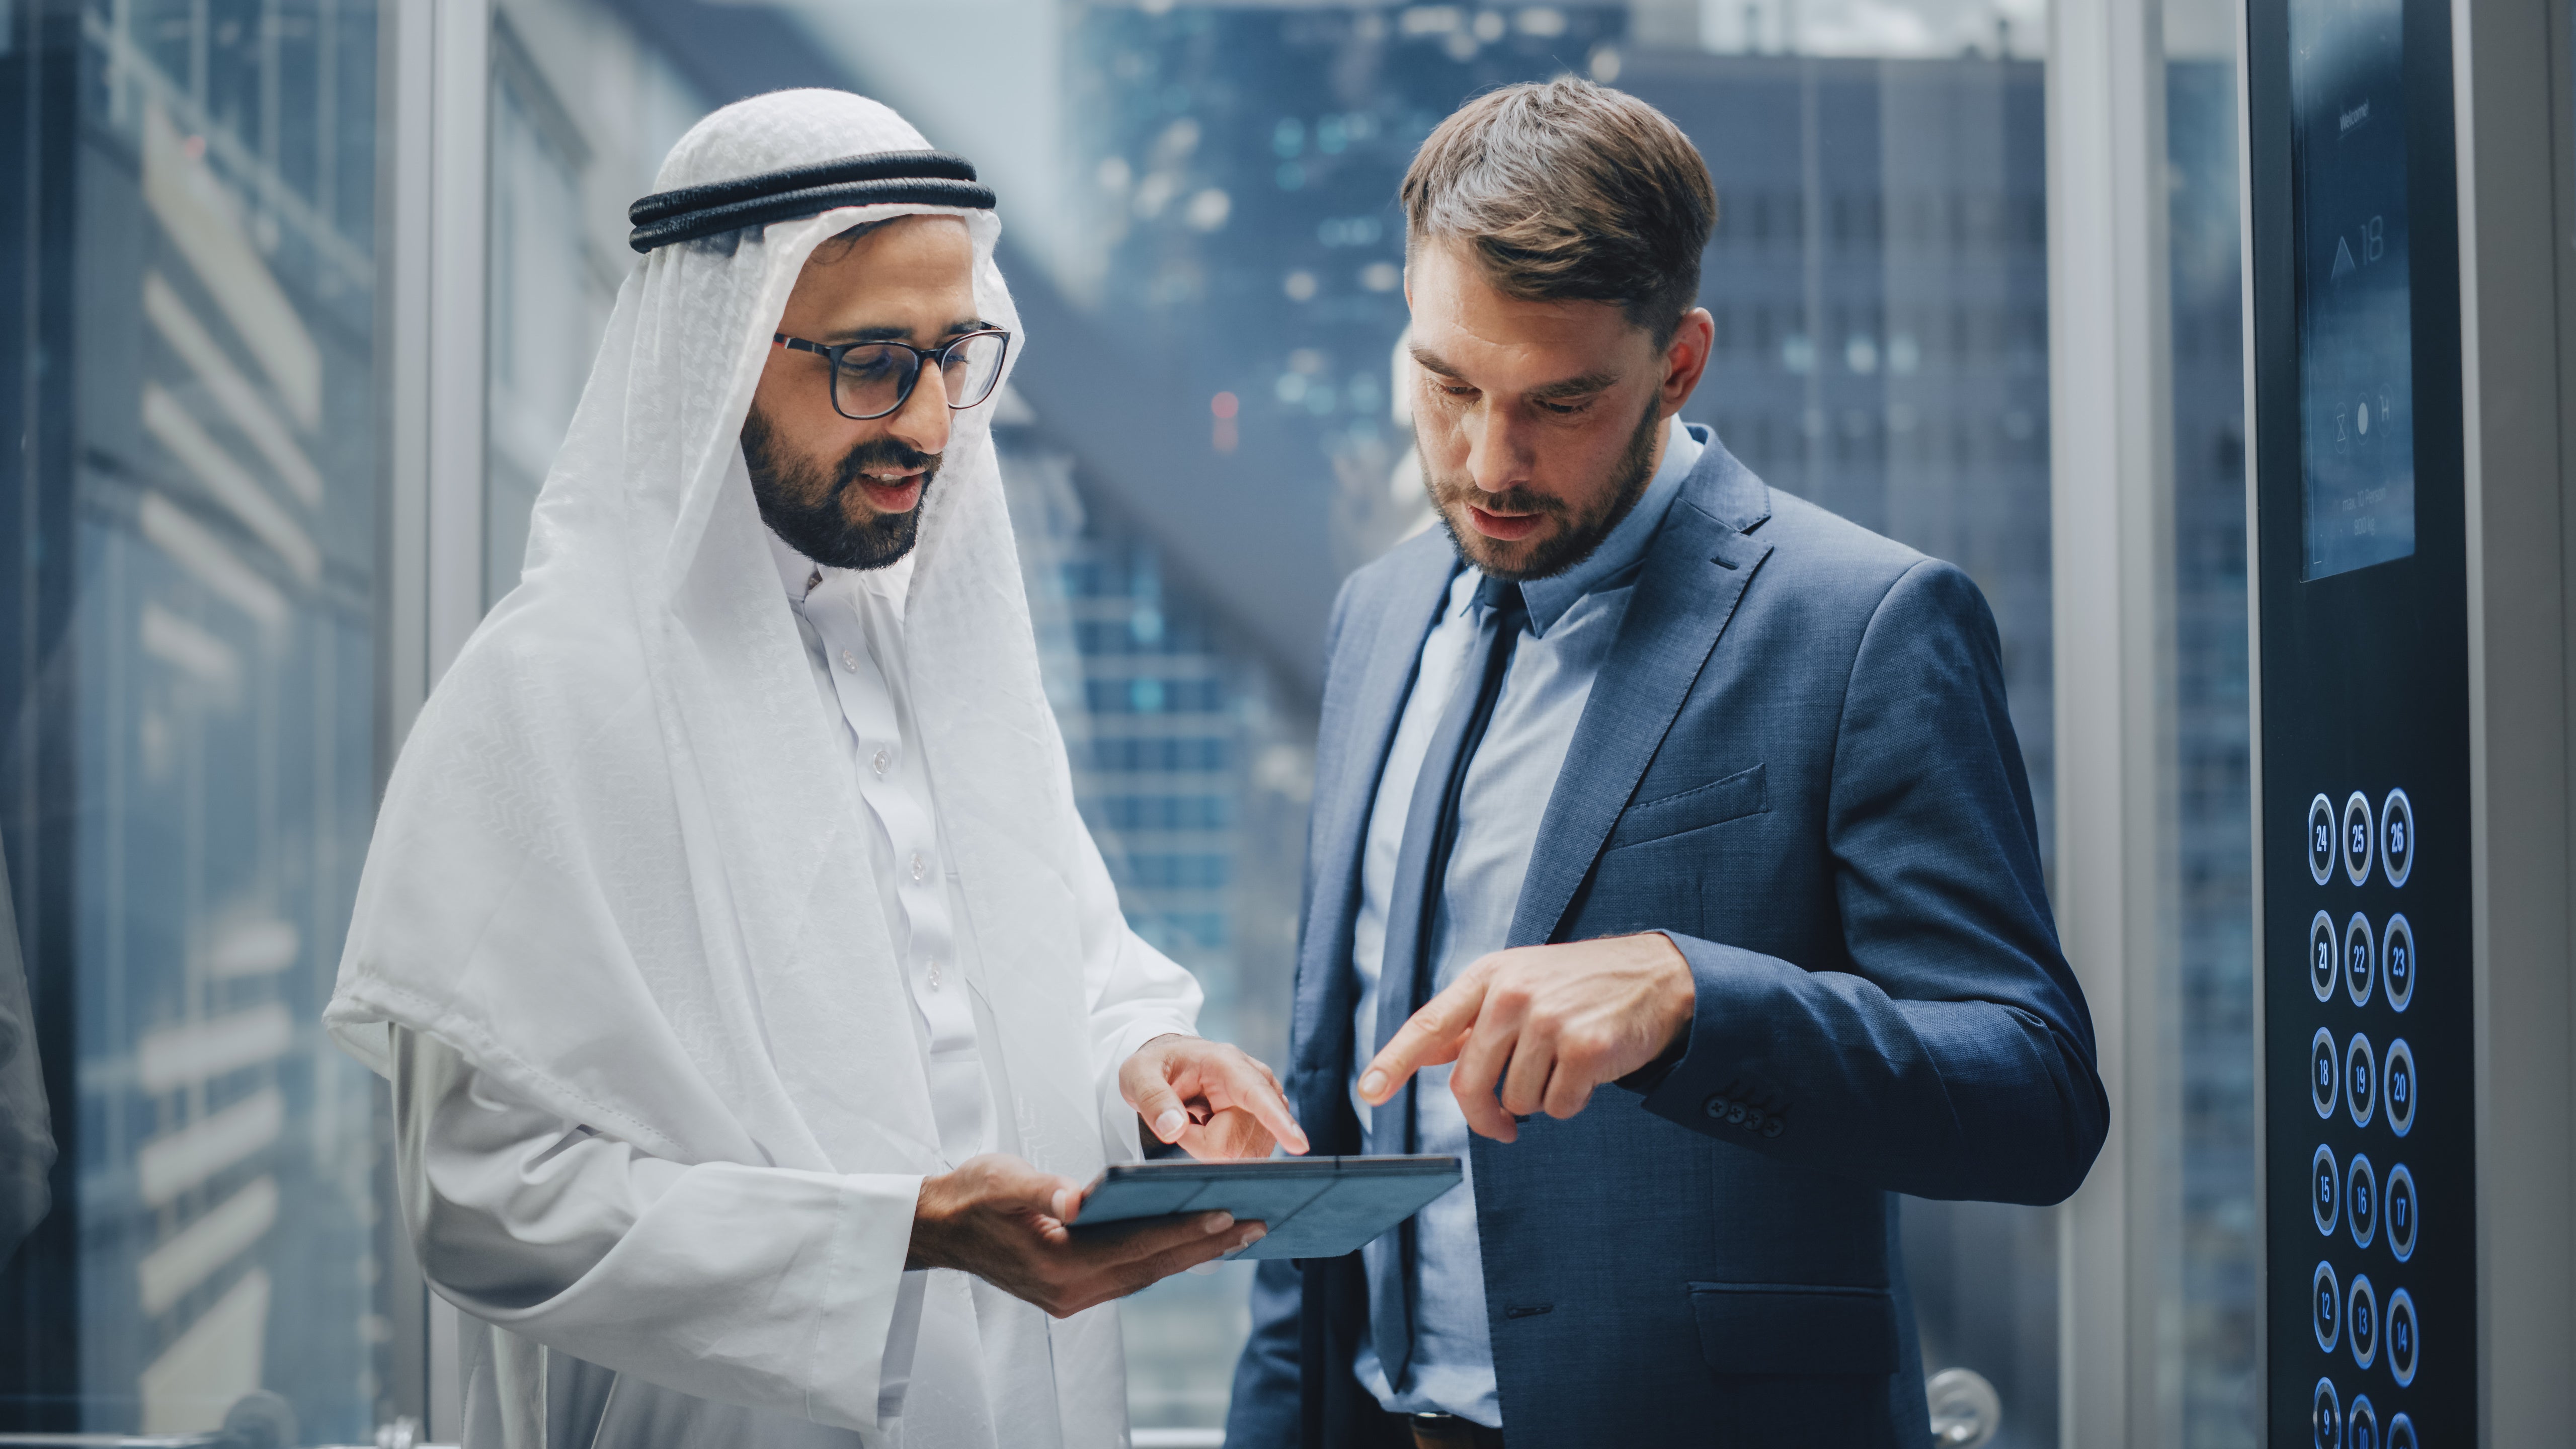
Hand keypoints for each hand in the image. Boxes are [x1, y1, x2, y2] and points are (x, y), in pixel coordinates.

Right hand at [906, 1153, 1265, 1316]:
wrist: (939, 1226)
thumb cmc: (971, 1195)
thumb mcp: (1001, 1181)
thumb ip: (1041, 1189)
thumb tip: (1077, 1197)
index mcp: (1056, 1265)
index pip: (1134, 1246)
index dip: (1182, 1228)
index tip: (1227, 1212)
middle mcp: (1070, 1291)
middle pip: (1151, 1266)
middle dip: (1206, 1245)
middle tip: (1257, 1225)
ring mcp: (1073, 1296)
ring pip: (1146, 1273)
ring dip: (1193, 1253)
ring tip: (1240, 1232)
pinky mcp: (1074, 1290)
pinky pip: (1132, 1274)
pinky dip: (1165, 1257)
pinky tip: (1193, 1241)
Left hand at [1119, 1034, 1309, 1159]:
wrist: (1171, 1061)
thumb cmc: (1156, 1066)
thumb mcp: (1138, 1075)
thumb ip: (1151, 1098)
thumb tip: (1173, 1129)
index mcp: (1228, 1064)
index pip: (1258, 1095)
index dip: (1278, 1122)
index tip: (1299, 1145)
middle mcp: (1257, 1080)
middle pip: (1236, 1142)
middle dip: (1202, 1142)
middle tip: (1183, 1117)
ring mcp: (1266, 1102)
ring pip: (1242, 1153)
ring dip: (1210, 1148)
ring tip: (1196, 1119)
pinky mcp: (1265, 1121)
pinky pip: (1245, 1155)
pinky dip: (1219, 1151)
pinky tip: (1210, 1128)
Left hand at [1357, 933, 1693, 1142]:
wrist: (1657, 977)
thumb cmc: (1579, 985)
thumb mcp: (1519, 981)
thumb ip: (1472, 1018)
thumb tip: (1427, 1053)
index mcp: (1489, 976)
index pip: (1428, 1026)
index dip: (1393, 1062)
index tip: (1369, 1092)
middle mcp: (1513, 994)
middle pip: (1469, 1084)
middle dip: (1484, 1115)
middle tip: (1502, 1124)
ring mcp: (1550, 1020)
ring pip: (1517, 1101)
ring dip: (1538, 1100)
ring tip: (1563, 1065)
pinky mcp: (1585, 1047)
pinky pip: (1556, 1107)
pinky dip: (1570, 1102)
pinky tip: (1587, 1072)